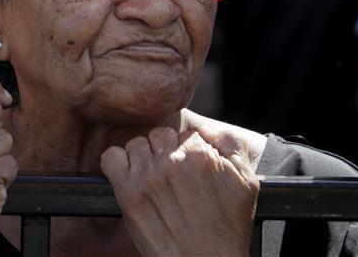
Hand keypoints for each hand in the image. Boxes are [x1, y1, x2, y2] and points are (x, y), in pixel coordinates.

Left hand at [101, 126, 258, 256]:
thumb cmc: (227, 228)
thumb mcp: (246, 181)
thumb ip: (230, 143)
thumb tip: (205, 129)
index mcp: (200, 154)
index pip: (186, 133)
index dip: (188, 150)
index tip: (189, 168)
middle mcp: (172, 162)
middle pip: (160, 135)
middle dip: (166, 151)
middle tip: (172, 174)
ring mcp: (148, 176)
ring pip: (137, 144)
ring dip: (144, 158)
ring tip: (153, 178)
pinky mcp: (128, 193)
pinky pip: (111, 158)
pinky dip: (117, 163)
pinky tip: (130, 177)